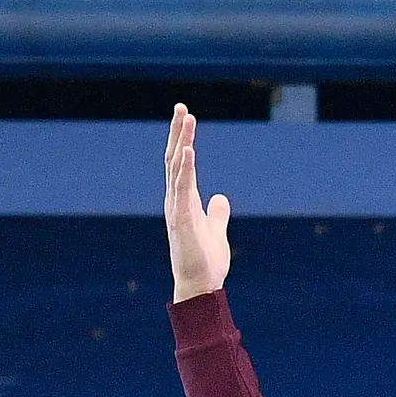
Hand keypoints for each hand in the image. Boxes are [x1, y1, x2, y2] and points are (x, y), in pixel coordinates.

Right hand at [166, 105, 230, 302]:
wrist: (200, 288)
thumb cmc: (205, 263)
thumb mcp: (215, 231)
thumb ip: (216, 214)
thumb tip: (220, 198)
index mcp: (183, 201)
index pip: (181, 164)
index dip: (183, 140)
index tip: (186, 117)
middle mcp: (176, 201)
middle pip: (175, 160)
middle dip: (179, 133)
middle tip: (182, 108)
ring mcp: (177, 210)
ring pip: (177, 169)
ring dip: (182, 142)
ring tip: (186, 118)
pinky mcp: (183, 221)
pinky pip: (182, 190)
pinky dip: (185, 169)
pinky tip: (188, 150)